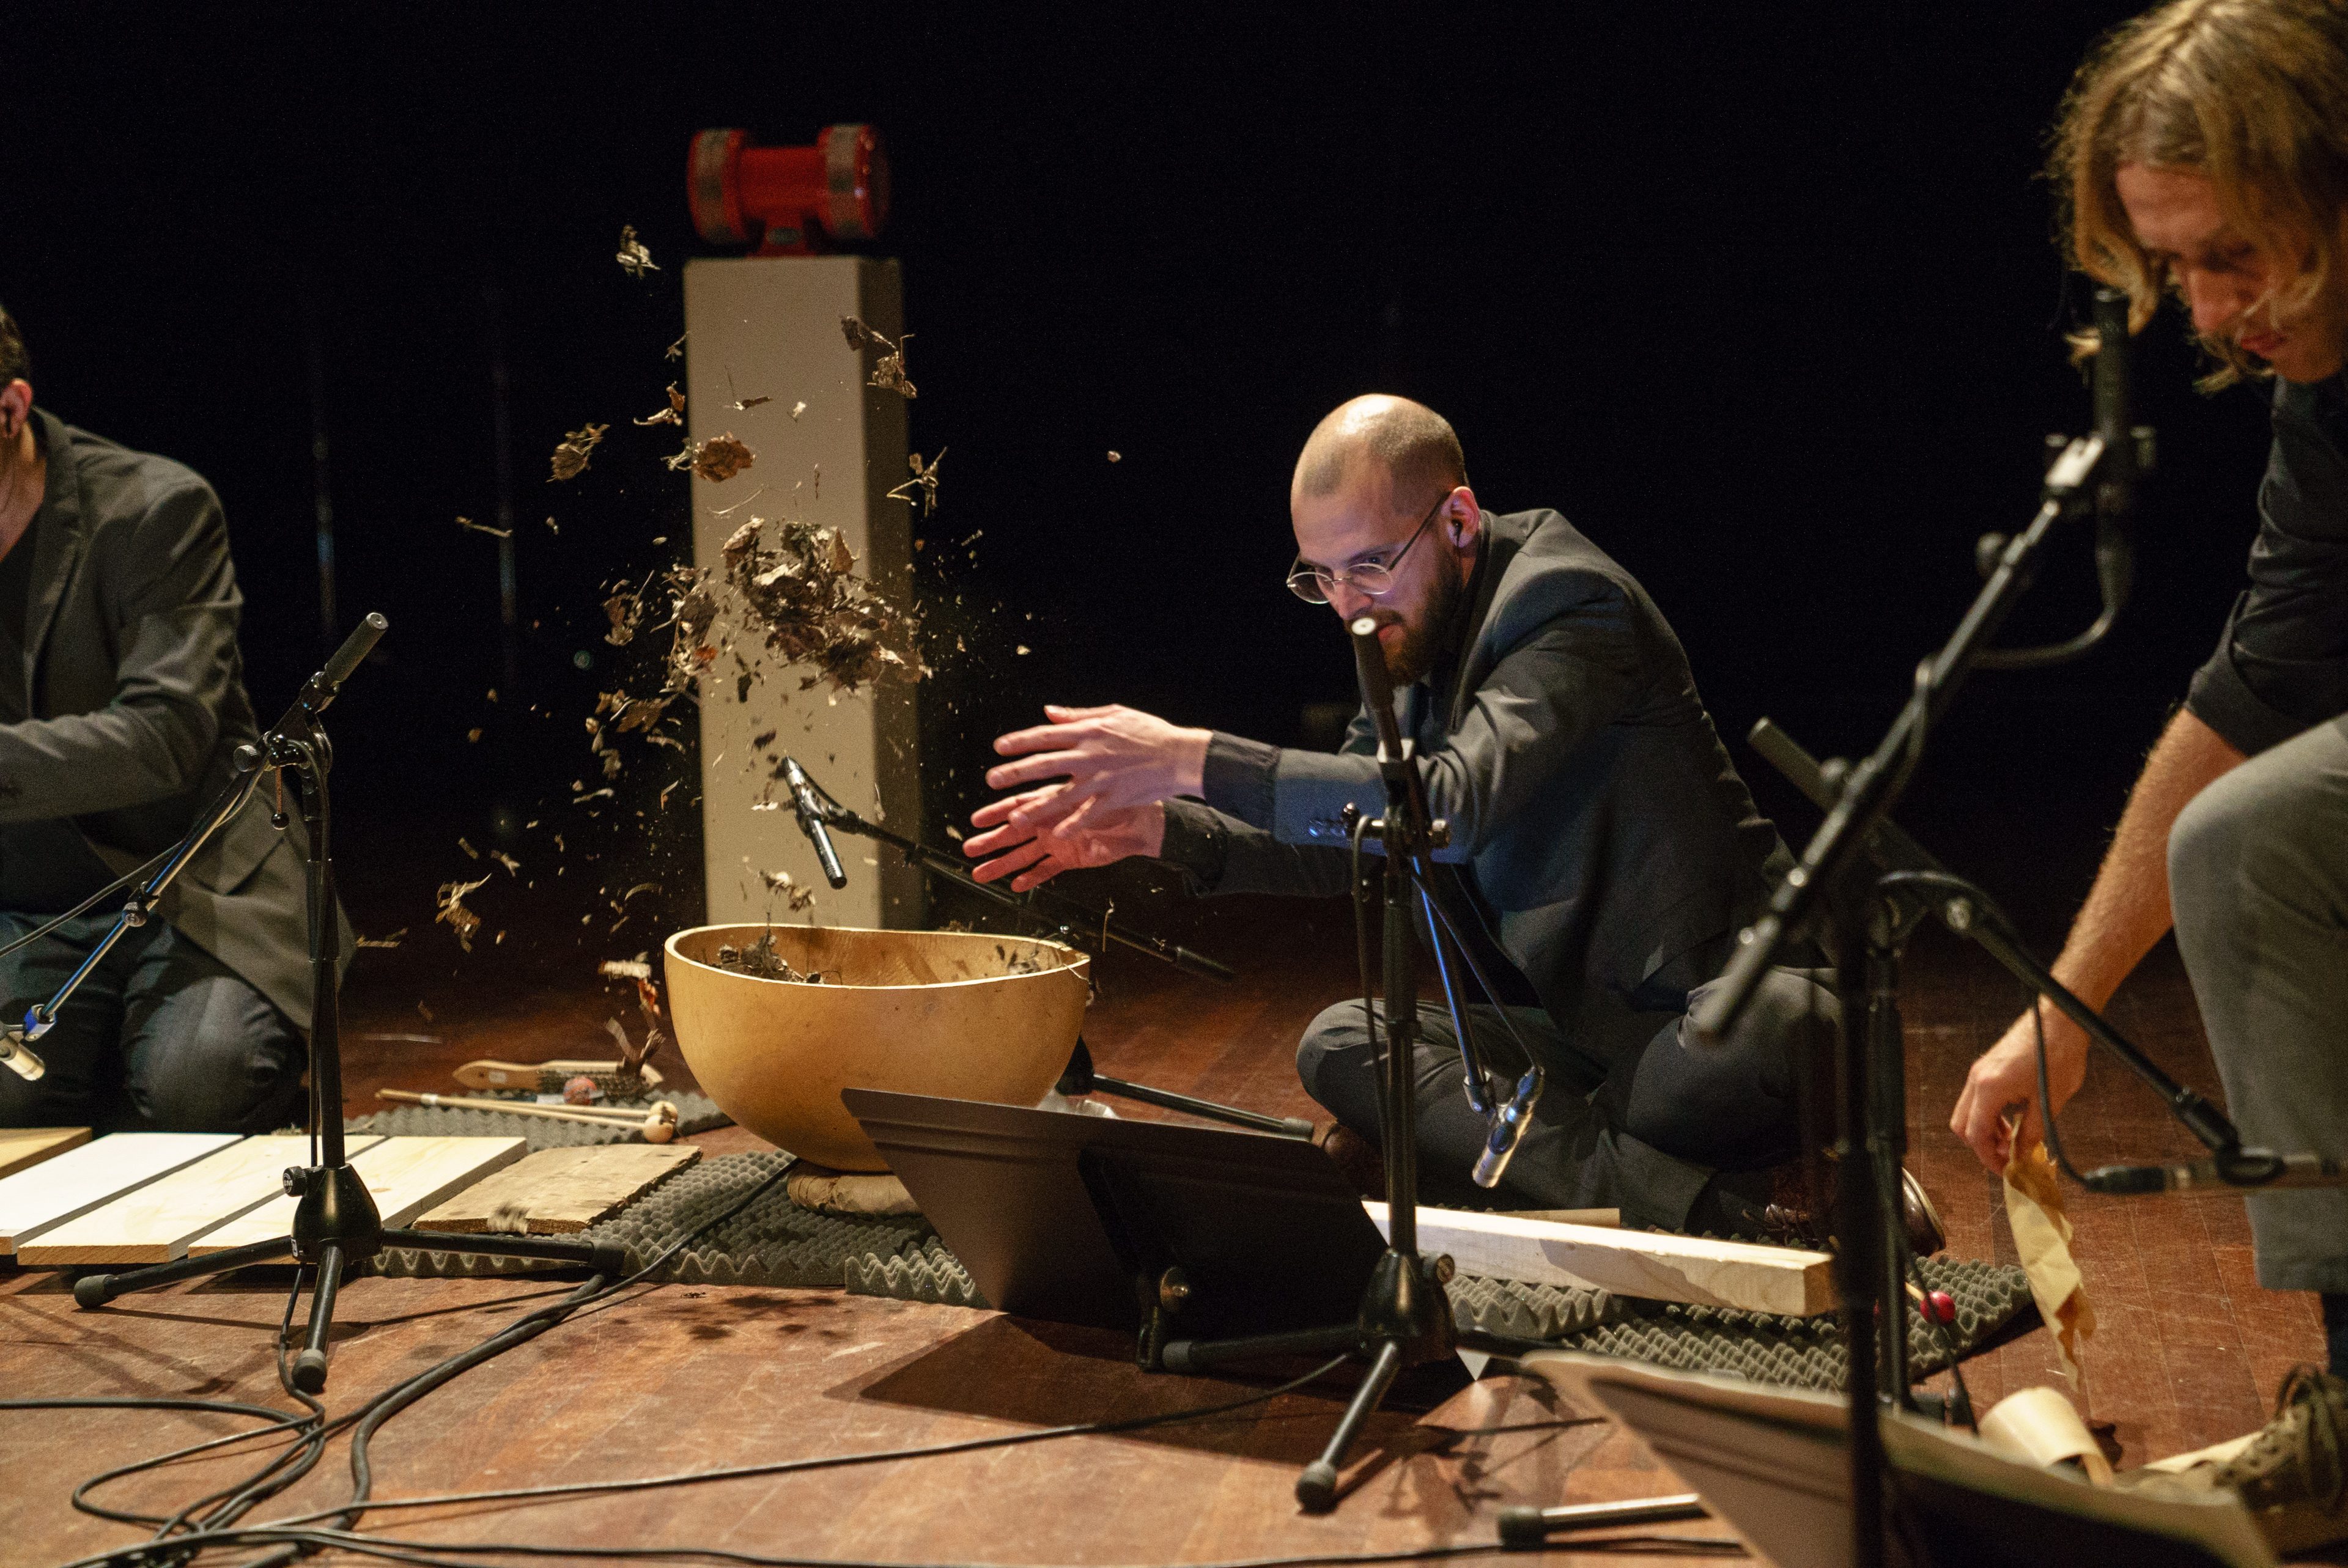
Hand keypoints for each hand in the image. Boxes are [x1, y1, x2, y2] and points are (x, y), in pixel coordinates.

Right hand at [963, 798, 1164, 891]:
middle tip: (968, 849)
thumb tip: (1041, 789)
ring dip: (1003, 864)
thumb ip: (1064, 795)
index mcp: (1053, 803)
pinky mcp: (1071, 859)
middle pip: (1015, 834)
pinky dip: (1032, 877)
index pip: (1019, 808)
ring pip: (1025, 855)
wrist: (1142, 822)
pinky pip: (1047, 870)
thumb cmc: (1117, 800)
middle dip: (991, 841)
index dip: (996, 814)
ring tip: (980, 872)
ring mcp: (1059, 842)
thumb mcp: (1089, 793)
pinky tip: (1015, 885)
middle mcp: (1051, 823)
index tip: (976, 820)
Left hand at [981, 704, 1210, 834]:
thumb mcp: (1114, 714)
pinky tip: (1055, 836)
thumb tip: (1048, 712)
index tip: (999, 747)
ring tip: (1015, 818)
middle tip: (993, 780)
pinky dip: (1072, 825)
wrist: (1180, 755)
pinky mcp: (1114, 799)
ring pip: (1061, 795)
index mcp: (1088, 732)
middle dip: (1016, 773)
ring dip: (1036, 807)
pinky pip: (1088, 815)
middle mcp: (1090, 755)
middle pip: (1045, 764)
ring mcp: (1101, 779)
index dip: (1020, 741)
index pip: (1046, 735)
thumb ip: (1078, 715)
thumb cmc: (1149, 732)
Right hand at [1951, 1001, 2090, 1172]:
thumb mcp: (2049, 1101)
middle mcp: (1978, 1079)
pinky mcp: (1987, 1067)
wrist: (2059, 1020)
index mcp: (1989, 1088)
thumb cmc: (2057, 1052)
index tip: (2006, 1170)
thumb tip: (2022, 1155)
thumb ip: (2032, 1132)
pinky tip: (2013, 1119)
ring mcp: (1980, 1071)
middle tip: (2007, 1158)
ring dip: (1986, 1130)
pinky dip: (1989, 1115)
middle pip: (1962, 1125)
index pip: (1976, 1134)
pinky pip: (1977, 1099)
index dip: (1989, 1157)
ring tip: (2013, 1140)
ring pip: (1967, 1112)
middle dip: (1982, 1146)